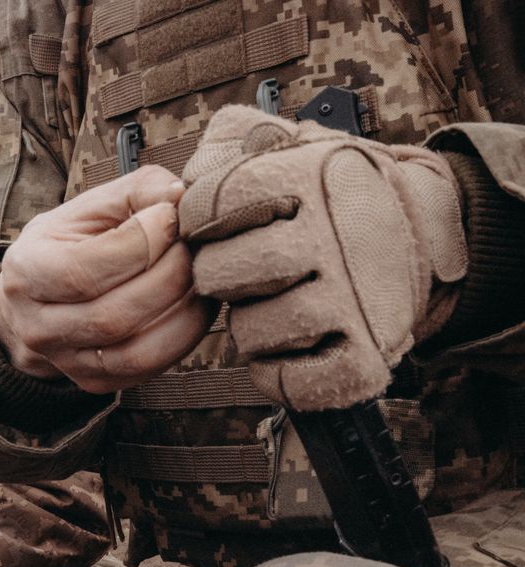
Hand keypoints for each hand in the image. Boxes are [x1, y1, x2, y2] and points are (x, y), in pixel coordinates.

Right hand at [0, 165, 216, 393]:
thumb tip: (181, 198)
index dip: (141, 242)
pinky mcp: (94, 381)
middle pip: (113, 315)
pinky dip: (183, 335)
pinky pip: (148, 369)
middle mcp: (37, 326)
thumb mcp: (90, 207)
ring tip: (200, 275)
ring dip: (183, 311)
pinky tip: (194, 303)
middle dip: (170, 276)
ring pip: (135, 351)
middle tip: (194, 246)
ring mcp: (64, 361)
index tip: (170, 216)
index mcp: (26, 271)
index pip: (85, 270)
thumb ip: (137, 191)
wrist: (37, 299)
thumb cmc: (69, 243)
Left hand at [179, 105, 466, 410]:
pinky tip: (285, 347)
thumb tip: (188, 170)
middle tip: (237, 271)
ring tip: (268, 305)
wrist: (423, 231)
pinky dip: (276, 372)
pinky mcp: (368, 353)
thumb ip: (232, 139)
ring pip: (252, 331)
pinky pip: (293, 381)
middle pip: (222, 273)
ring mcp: (356, 300)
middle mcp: (336, 236)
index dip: (197, 219)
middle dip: (216, 275)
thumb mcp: (294, 144)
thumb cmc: (337, 193)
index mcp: (313, 177)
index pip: (213, 202)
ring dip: (246, 325)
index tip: (209, 225)